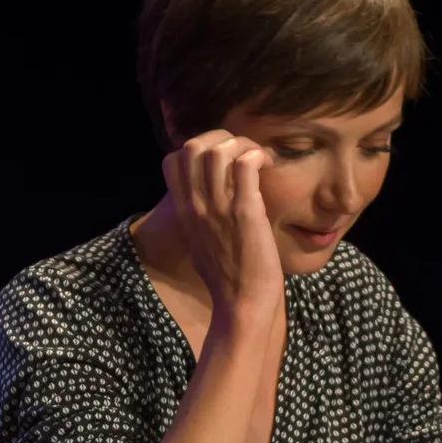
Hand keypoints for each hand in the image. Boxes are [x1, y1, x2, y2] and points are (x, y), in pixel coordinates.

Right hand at [161, 130, 283, 321]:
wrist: (242, 304)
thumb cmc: (228, 277)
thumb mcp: (199, 243)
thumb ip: (198, 218)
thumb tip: (204, 200)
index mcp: (183, 212)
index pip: (172, 160)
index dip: (197, 147)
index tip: (222, 158)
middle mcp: (196, 206)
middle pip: (193, 146)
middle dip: (221, 138)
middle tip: (244, 152)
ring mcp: (219, 208)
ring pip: (219, 150)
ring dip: (243, 144)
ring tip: (259, 158)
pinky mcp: (245, 212)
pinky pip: (246, 164)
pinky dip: (259, 155)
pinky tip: (269, 165)